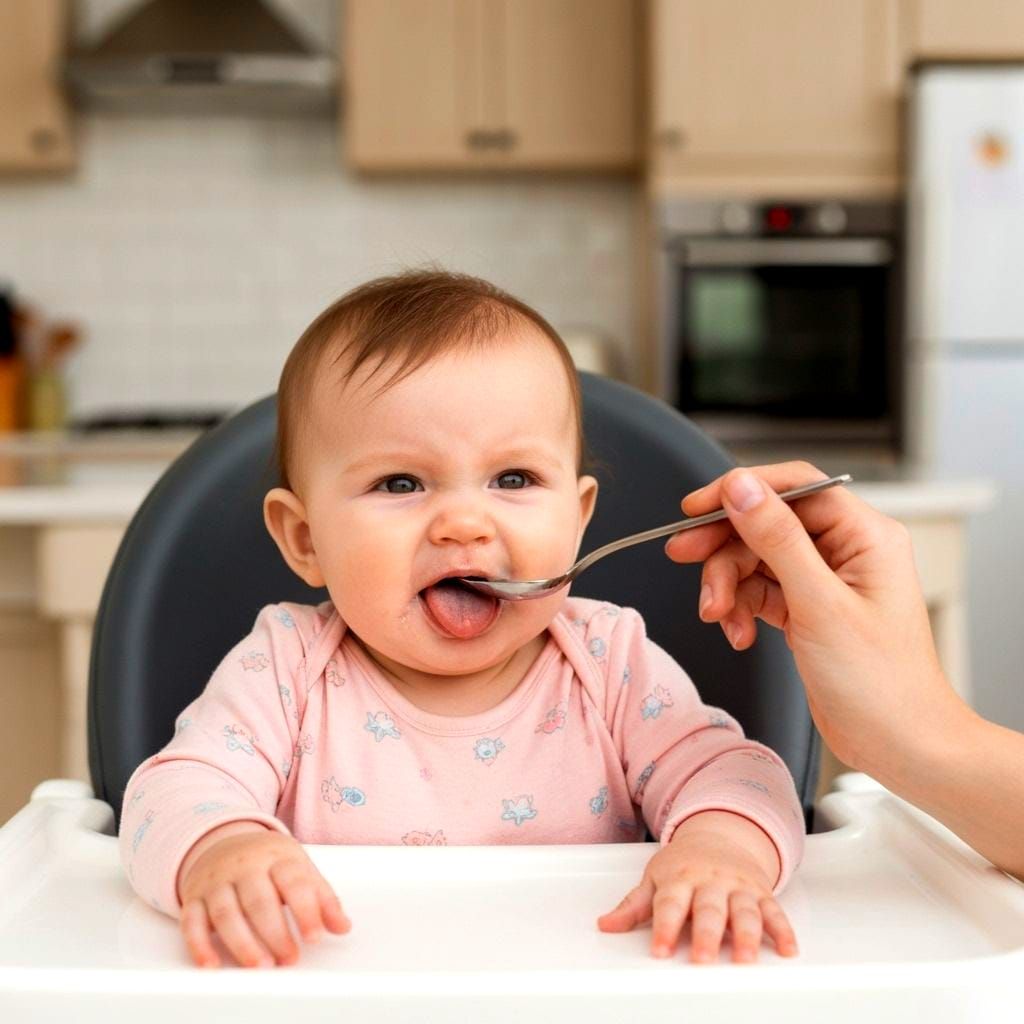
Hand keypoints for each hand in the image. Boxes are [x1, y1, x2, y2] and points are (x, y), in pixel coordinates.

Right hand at [178, 824, 350, 967]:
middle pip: (259, 900)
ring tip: (259, 966)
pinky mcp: (194, 897)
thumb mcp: (300, 868)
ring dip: (242, 943)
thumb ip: (323, 898)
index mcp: (277, 857)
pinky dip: (199, 945)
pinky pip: (191, 921)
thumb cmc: (269, 861)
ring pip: (226, 913)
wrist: (224, 840)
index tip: (315, 937)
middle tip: (289, 959)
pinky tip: (212, 964)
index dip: (306, 911)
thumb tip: (342, 926)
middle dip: (275, 932)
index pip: (294, 882)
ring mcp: (217, 881)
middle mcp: (245, 867)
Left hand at [597, 811, 796, 962]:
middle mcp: (711, 881)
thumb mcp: (654, 878)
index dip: (665, 928)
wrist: (719, 835)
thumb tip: (605, 925)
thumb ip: (633, 905)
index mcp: (680, 878)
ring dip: (747, 936)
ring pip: (745, 911)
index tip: (660, 951)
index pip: (670, 905)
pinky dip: (784, 930)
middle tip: (703, 959)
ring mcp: (738, 886)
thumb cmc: (682, 864)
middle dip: (707, 934)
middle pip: (709, 909)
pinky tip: (788, 950)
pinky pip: (775, 912)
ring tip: (746, 959)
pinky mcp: (761, 893)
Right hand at [664, 462, 962, 776]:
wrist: (899, 745)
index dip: (742, 490)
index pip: (795, 487)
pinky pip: (758, 590)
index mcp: (865, 535)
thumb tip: (743, 489)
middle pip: (766, 523)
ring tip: (718, 615)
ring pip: (755, 558)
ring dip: (727, 585)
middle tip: (684, 555)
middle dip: (723, 545)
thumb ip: (777, 539)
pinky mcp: (807, 608)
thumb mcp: (819, 604)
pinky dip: (740, 608)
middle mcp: (846, 550)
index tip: (697, 507)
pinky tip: (738, 633)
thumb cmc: (882, 684)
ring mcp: (824, 580)